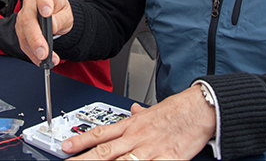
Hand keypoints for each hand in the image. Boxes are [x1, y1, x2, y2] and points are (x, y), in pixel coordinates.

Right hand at [15, 0, 73, 65]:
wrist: (57, 19)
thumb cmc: (61, 13)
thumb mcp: (67, 14)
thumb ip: (60, 19)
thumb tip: (52, 25)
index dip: (43, 2)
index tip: (47, 13)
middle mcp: (30, 4)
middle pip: (28, 19)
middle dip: (35, 38)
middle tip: (43, 52)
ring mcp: (23, 17)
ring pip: (23, 34)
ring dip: (34, 50)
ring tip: (46, 59)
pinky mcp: (21, 31)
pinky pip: (24, 44)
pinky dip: (33, 55)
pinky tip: (41, 61)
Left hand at [62, 85, 215, 159]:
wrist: (200, 108)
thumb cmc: (178, 111)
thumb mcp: (153, 109)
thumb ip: (140, 113)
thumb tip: (133, 110)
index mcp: (132, 125)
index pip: (101, 133)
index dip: (81, 140)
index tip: (65, 147)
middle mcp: (136, 137)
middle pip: (104, 151)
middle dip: (84, 160)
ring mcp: (149, 150)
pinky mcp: (166, 159)